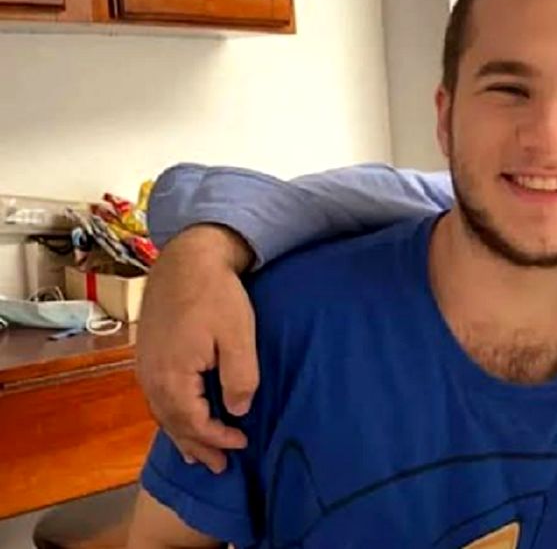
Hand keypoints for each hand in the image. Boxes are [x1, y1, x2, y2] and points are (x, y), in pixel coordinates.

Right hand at [135, 224, 257, 472]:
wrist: (188, 259)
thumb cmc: (217, 295)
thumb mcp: (239, 336)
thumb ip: (240, 377)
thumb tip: (237, 411)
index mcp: (172, 375)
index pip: (194, 422)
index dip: (217, 438)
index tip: (242, 444)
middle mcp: (151, 376)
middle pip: (173, 424)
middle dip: (198, 447)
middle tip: (220, 467)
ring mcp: (145, 366)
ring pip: (162, 412)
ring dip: (182, 435)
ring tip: (199, 456)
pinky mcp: (147, 355)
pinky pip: (157, 397)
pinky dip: (171, 415)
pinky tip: (180, 420)